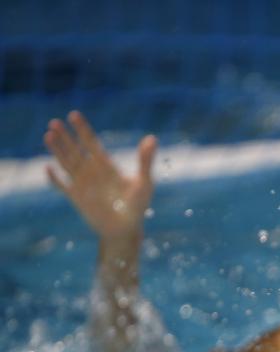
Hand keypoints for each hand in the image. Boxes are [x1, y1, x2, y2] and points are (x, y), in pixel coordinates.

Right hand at [44, 111, 155, 242]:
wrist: (126, 230)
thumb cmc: (138, 206)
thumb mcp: (144, 182)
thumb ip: (145, 160)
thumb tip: (152, 138)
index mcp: (107, 166)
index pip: (91, 143)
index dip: (82, 129)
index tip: (73, 115)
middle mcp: (92, 172)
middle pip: (75, 150)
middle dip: (65, 137)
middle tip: (55, 122)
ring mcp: (82, 184)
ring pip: (66, 163)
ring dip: (57, 150)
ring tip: (48, 135)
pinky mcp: (76, 198)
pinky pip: (62, 185)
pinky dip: (55, 178)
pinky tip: (48, 168)